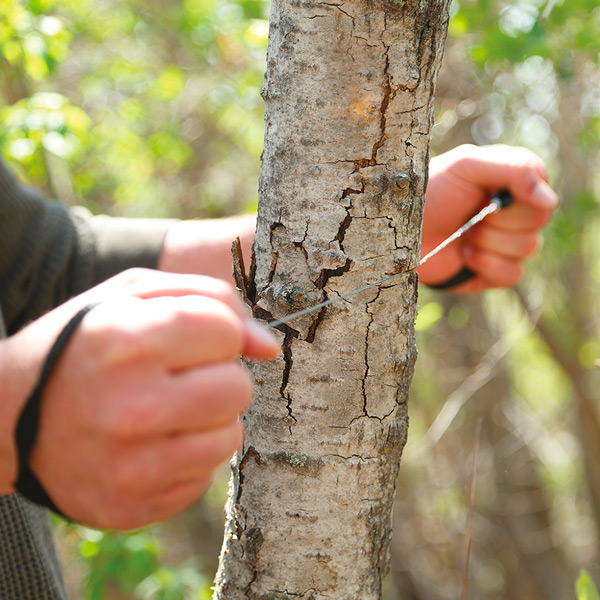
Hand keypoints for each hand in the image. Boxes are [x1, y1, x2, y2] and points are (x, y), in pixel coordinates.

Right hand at [2, 268, 279, 529]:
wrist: (8, 416)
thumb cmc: (82, 343)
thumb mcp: (131, 294)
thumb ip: (211, 298)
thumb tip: (270, 345)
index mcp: (128, 341)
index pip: (227, 332)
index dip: (213, 332)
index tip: (187, 338)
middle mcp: (132, 408)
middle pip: (238, 388)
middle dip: (217, 375)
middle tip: (177, 376)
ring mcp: (133, 467)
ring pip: (230, 436)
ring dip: (208, 419)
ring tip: (164, 410)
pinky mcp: (135, 507)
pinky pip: (204, 476)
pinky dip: (187, 456)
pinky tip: (150, 443)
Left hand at [419, 144, 557, 291]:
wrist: (399, 230)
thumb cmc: (429, 191)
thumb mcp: (466, 165)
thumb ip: (511, 169)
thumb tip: (550, 202)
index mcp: (513, 182)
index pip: (543, 191)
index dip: (520, 197)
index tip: (490, 196)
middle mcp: (514, 212)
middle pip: (537, 221)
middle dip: (497, 219)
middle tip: (470, 214)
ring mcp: (506, 243)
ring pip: (527, 248)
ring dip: (487, 241)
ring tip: (463, 233)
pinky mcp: (494, 272)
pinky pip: (512, 275)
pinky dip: (487, 265)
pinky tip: (465, 255)